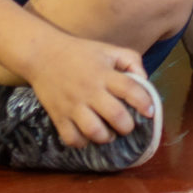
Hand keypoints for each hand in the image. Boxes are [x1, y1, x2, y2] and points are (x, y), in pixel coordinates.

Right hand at [24, 34, 158, 145]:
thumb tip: (145, 81)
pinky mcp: (58, 115)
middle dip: (127, 126)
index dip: (145, 103)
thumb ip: (131, 61)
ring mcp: (73, 105)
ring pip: (94, 131)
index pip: (131, 90)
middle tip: (127, 125)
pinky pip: (72, 138)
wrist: (42, 54)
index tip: (150, 112)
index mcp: (104, 74)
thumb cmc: (80, 52)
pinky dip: (82, 142)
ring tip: (110, 133)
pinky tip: (87, 136)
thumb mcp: (108, 49)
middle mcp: (90, 90)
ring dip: (107, 137)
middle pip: (116, 115)